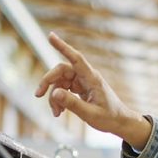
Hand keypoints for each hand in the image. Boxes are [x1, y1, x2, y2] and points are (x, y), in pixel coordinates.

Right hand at [35, 33, 151, 148]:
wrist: (120, 122)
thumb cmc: (109, 117)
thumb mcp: (90, 114)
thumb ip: (72, 104)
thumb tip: (54, 93)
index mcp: (92, 78)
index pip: (76, 58)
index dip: (62, 47)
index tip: (51, 36)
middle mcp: (86, 77)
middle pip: (61, 71)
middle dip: (48, 81)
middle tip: (38, 95)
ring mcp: (83, 82)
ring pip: (60, 82)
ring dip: (54, 96)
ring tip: (56, 113)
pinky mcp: (80, 88)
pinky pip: (64, 89)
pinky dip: (59, 99)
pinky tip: (59, 112)